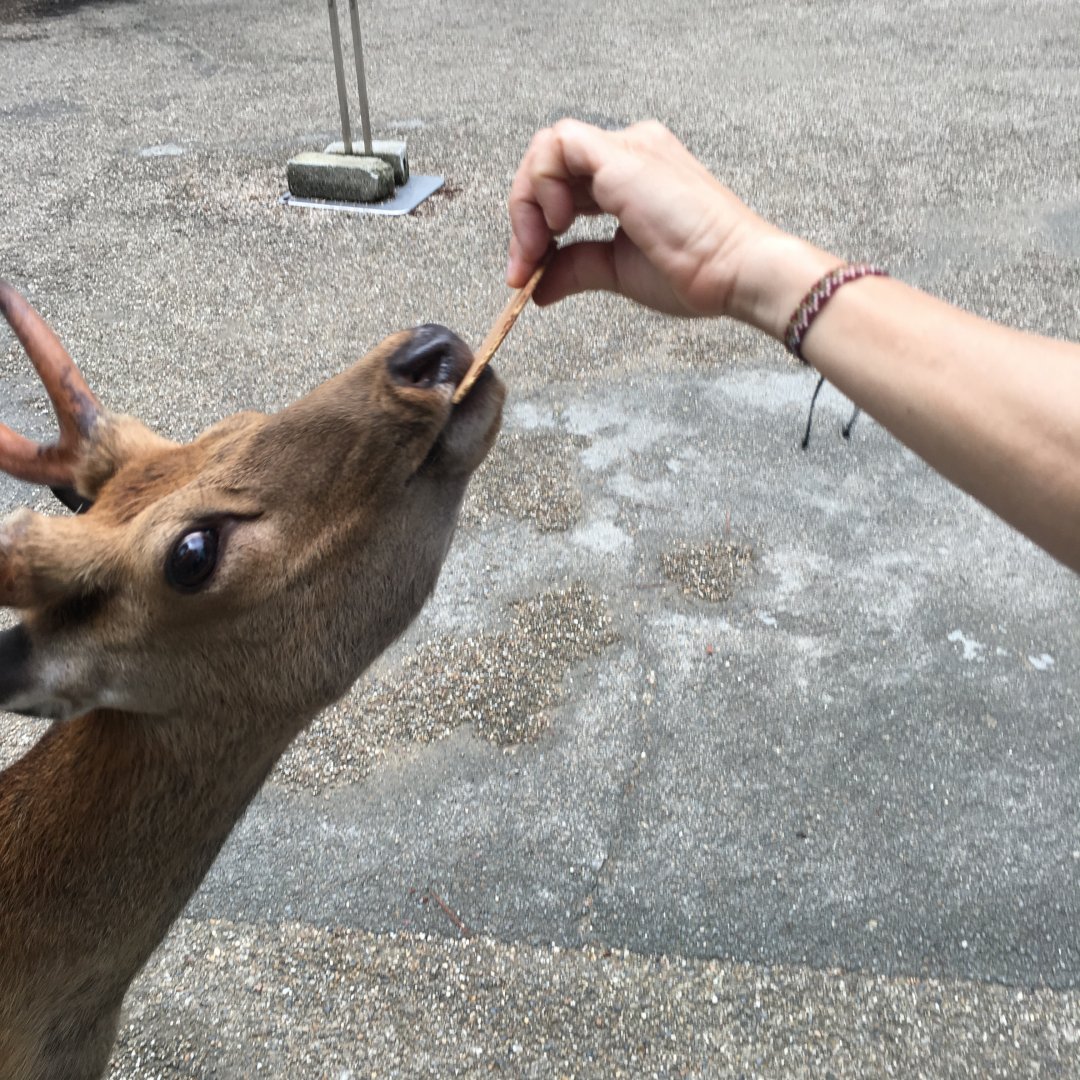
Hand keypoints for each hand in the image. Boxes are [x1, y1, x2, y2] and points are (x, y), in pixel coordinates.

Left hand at [507, 119, 783, 319]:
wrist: (736, 271)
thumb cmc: (696, 271)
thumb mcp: (617, 271)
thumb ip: (574, 268)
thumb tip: (536, 286)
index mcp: (630, 175)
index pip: (562, 184)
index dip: (535, 226)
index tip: (528, 273)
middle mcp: (628, 152)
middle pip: (549, 165)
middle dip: (523, 218)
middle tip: (524, 267)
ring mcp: (628, 148)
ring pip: (547, 149)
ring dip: (528, 201)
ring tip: (542, 246)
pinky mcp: (623, 155)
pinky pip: (559, 144)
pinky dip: (543, 184)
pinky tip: (559, 224)